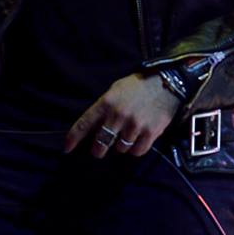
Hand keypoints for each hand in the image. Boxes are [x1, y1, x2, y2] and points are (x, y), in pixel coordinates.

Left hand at [64, 72, 180, 158]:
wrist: (166, 82)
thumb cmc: (138, 85)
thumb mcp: (116, 89)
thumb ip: (104, 108)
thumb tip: (94, 128)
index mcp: (107, 102)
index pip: (85, 123)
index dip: (74, 138)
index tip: (67, 148)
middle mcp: (118, 115)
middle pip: (100, 144)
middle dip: (98, 149)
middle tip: (100, 148)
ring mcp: (134, 125)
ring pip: (120, 149)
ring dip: (120, 146)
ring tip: (126, 135)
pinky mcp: (150, 133)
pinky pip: (137, 151)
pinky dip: (135, 149)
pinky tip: (138, 139)